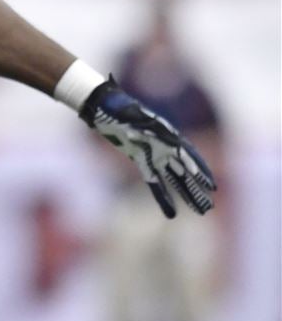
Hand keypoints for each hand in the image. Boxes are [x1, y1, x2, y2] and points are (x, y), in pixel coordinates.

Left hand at [81, 77, 216, 217]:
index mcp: (167, 136)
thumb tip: (133, 134)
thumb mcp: (131, 115)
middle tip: (210, 207)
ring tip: (201, 211)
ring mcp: (156, 155)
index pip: (188, 156)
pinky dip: (163, 196)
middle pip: (185, 172)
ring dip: (187, 195)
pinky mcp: (143, 162)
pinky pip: (155, 182)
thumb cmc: (121, 109)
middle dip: (197, 189)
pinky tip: (171, 212)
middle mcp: (166, 148)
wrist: (108, 108)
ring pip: (176, 179)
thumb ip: (134, 127)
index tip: (211, 186)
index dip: (200, 171)